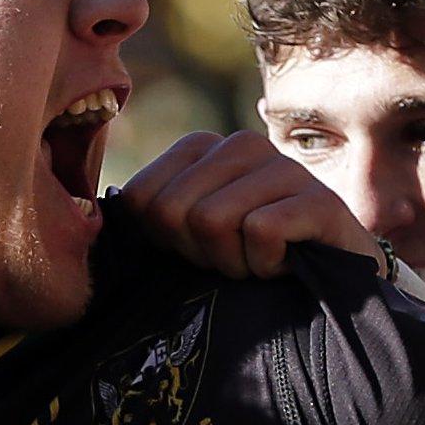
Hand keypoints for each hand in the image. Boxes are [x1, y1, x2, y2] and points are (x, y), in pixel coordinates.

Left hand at [117, 130, 383, 279]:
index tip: (200, 248)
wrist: (333, 280)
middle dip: (198, 252)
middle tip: (233, 257)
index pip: (142, 199)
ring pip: (213, 221)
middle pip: (174, 212)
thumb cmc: (251, 258)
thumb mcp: (191, 235)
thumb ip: (148, 218)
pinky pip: (261, 233)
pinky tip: (285, 263)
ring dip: (234, 262)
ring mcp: (283, 167)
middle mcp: (241, 144)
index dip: (165, 241)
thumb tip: (91, 216)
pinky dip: (267, 265)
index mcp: (203, 147)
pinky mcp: (319, 198)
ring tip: (259, 260)